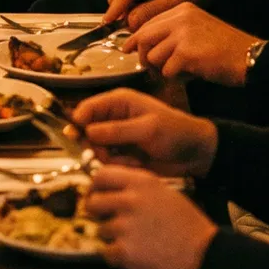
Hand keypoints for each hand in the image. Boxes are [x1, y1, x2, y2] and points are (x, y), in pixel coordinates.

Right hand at [74, 89, 218, 176]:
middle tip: (109, 155)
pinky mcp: (122, 156)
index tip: (74, 137)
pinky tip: (136, 165)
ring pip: (95, 150)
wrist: (193, 154)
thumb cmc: (174, 132)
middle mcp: (113, 118)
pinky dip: (119, 166)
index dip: (77, 121)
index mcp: (118, 102)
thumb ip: (117, 130)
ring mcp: (117, 138)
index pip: (87, 108)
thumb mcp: (147, 128)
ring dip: (110, 158)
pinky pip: (108, 163)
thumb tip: (86, 130)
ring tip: (132, 161)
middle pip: (86, 131)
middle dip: (95, 146)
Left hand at [83, 166, 215, 268]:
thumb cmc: (188, 224)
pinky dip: (116, 256)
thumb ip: (138, 189)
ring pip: (100, 229)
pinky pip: (106, 252)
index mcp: (140, 183)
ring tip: (132, 241)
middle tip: (109, 221)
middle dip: (98, 214)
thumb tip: (113, 191)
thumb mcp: (165, 193)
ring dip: (111, 237)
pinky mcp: (123, 251)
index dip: (96, 187)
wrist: (203, 256)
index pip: (101, 175)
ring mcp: (124, 226)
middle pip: (93, 202)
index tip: (98, 196)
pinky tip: (133, 256)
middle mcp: (129, 200)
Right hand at [104, 0, 219, 29]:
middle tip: (138, 29)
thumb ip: (150, 12)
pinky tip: (147, 15)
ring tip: (146, 22)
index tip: (106, 25)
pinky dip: (133, 9)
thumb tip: (128, 22)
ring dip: (128, 12)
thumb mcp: (173, 3)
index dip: (114, 9)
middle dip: (123, 13)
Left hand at [127, 2, 259, 84]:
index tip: (128, 50)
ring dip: (163, 69)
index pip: (148, 23)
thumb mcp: (197, 30)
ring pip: (153, 56)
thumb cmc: (225, 49)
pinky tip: (191, 75)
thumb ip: (173, 33)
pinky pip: (167, 71)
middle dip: (143, 56)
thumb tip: (144, 46)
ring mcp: (183, 34)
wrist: (249, 57)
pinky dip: (177, 78)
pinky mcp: (187, 53)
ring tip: (181, 71)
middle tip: (151, 68)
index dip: (136, 39)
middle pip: (144, 37)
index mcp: (183, 9)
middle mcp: (181, 17)